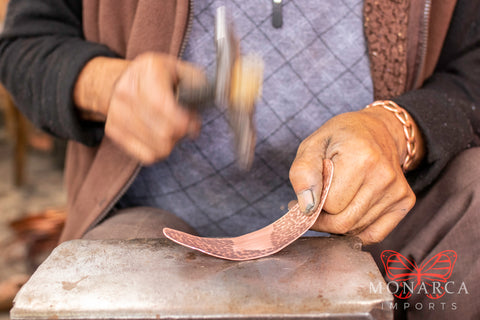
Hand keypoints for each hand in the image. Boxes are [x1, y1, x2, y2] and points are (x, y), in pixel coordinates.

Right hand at [74, 53, 207, 163]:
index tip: (193, 124)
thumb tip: (199, 107)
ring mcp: (116, 111)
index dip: (183, 122)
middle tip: (185, 125)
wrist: (125, 80)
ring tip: (172, 129)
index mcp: (147, 70)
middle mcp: (126, 90)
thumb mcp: (183, 71)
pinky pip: (146, 156)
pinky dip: (159, 151)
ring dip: (172, 143)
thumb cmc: (162, 77)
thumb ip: (197, 86)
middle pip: (163, 133)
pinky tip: (160, 137)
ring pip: (157, 149)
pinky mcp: (113, 130)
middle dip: (181, 134)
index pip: (162, 106)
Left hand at [289, 106, 423, 243]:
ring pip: (356, 230)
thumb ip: (303, 174)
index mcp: (360, 157)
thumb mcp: (312, 145)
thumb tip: (307, 207)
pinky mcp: (406, 201)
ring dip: (339, 222)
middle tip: (317, 202)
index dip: (315, 201)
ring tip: (336, 198)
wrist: (377, 129)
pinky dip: (357, 229)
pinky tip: (351, 209)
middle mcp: (384, 175)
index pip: (329, 205)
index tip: (314, 189)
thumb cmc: (340, 138)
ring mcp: (398, 190)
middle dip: (324, 218)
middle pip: (343, 223)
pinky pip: (374, 235)